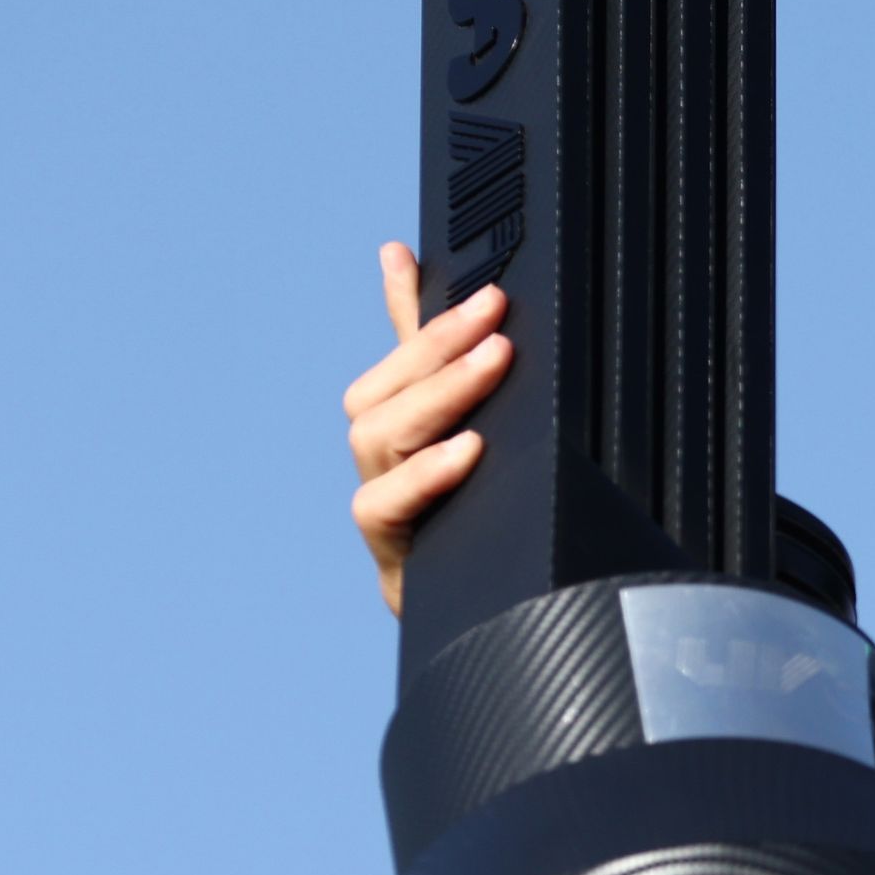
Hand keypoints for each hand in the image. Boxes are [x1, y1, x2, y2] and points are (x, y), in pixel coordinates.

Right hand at [341, 241, 512, 614]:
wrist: (497, 619)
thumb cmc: (493, 522)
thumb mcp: (496, 436)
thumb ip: (465, 367)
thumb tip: (447, 282)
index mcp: (411, 427)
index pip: (400, 353)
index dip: (406, 302)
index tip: (418, 255)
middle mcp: (386, 462)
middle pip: (380, 390)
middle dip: (433, 346)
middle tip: (493, 315)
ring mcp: (385, 506)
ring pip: (376, 437)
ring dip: (434, 396)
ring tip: (490, 366)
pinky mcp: (393, 556)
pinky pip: (383, 506)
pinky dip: (422, 474)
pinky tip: (467, 451)